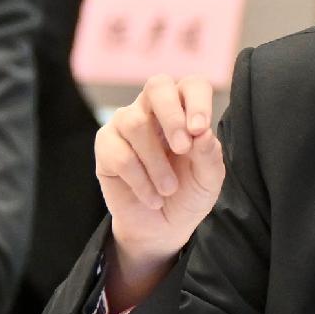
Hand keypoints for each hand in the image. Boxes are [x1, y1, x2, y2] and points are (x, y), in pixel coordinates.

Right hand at [96, 76, 226, 312]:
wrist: (161, 228)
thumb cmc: (187, 195)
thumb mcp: (208, 179)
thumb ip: (209, 155)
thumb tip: (202, 133)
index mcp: (184, 109)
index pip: (191, 86)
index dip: (197, 101)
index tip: (200, 130)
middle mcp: (153, 109)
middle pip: (157, 86)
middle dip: (172, 115)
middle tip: (183, 148)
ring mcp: (125, 124)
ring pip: (136, 123)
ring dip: (157, 162)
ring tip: (169, 189)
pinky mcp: (105, 145)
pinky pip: (119, 154)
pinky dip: (140, 180)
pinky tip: (152, 198)